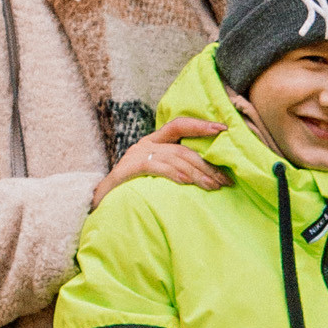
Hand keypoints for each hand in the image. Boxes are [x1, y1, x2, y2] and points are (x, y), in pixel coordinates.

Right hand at [94, 116, 227, 202]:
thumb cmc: (132, 189)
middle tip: (225, 180)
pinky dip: (173, 173)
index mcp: (154, 142)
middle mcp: (146, 144)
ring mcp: (137, 155)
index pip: (179, 125)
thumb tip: (207, 175)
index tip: (223, 129)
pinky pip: (156, 167)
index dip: (200, 125)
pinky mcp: (129, 168)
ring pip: (174, 158)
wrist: (102, 202)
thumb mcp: (155, 174)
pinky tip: (187, 182)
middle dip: (207, 164)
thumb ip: (174, 168)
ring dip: (197, 173)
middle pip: (183, 149)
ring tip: (213, 186)